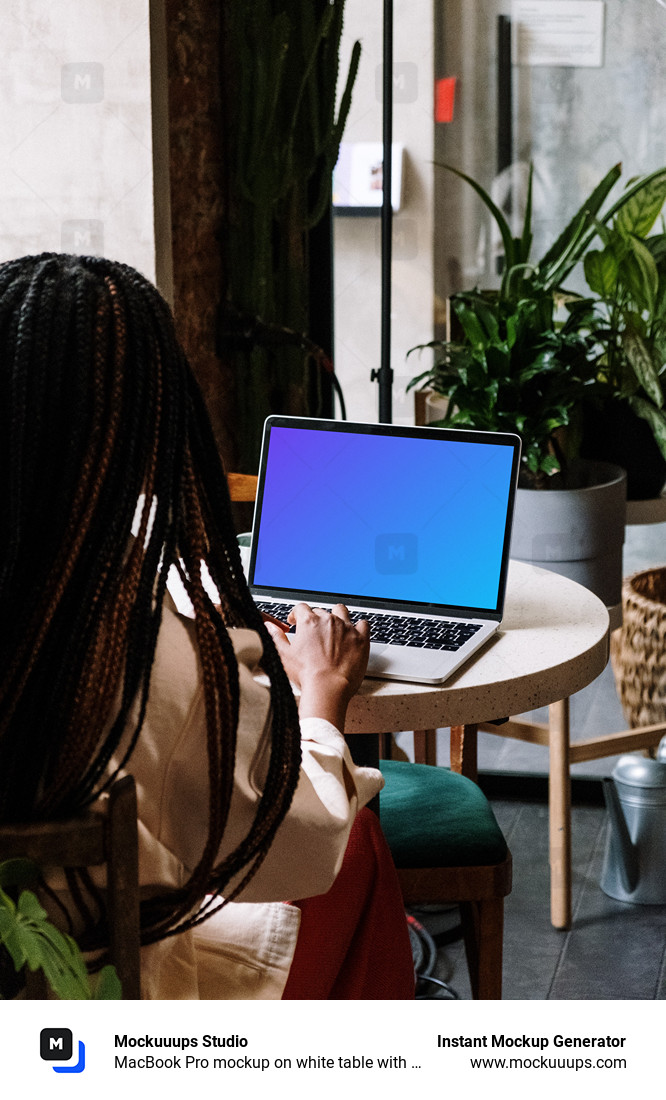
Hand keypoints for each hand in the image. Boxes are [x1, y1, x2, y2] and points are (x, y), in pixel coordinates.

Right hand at [264, 603, 369, 729]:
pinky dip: (359, 627)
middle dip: (316, 620)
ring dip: (337, 616)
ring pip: (342, 612)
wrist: (328, 688)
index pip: (301, 608)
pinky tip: (355, 632)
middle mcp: (329, 620)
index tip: (295, 620)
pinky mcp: (361, 639)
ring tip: (334, 627)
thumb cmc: (306, 675)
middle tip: (313, 633)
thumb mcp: (283, 655)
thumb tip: (269, 627)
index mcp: (309, 622)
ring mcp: (347, 628)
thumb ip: (275, 637)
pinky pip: (364, 624)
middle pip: (321, 611)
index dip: (296, 613)